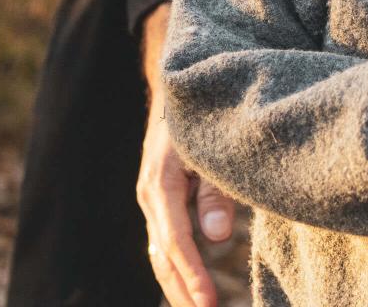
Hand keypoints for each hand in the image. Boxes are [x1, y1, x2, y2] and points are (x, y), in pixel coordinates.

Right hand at [135, 3, 237, 306]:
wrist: (176, 83)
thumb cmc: (199, 113)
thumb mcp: (210, 146)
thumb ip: (215, 191)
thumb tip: (217, 238)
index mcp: (161, 183)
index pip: (176, 242)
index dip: (194, 276)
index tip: (210, 304)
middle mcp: (150, 196)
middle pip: (164, 257)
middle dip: (184, 292)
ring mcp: (152, 199)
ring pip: (161, 254)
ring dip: (179, 286)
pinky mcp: (161, 200)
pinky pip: (166, 242)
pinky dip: (177, 268)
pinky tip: (191, 288)